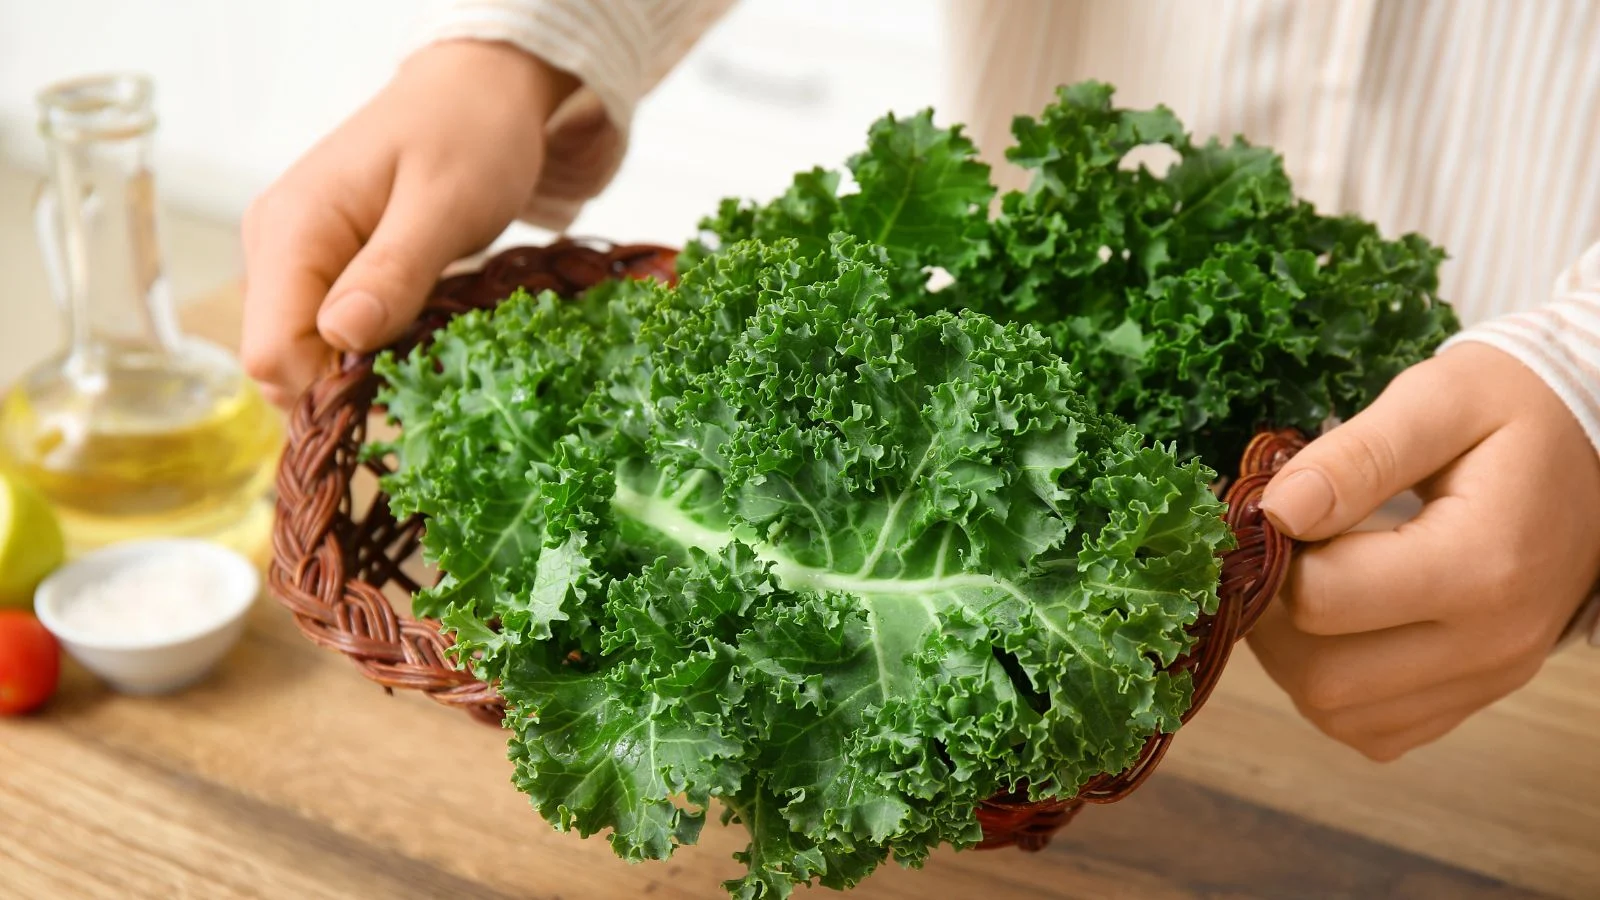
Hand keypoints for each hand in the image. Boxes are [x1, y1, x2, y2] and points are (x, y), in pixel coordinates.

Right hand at [240, 40, 576, 404]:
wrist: (478, 90)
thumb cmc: (470, 135)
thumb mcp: (445, 205)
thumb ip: (393, 271)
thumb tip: (343, 337)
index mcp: (292, 230)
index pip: (271, 353)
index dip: (331, 389)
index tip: (401, 387)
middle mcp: (274, 246)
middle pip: (280, 362)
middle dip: (347, 387)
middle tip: (426, 374)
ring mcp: (294, 258)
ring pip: (303, 355)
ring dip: (363, 371)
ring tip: (429, 348)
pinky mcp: (322, 268)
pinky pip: (328, 334)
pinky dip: (371, 350)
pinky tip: (418, 333)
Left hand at [1248, 342, 1599, 760]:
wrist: (1594, 454)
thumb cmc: (1511, 413)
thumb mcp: (1438, 400)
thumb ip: (1357, 455)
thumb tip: (1275, 511)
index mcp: (1480, 565)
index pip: (1321, 599)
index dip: (1275, 557)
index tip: (1275, 513)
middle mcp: (1490, 643)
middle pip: (1321, 676)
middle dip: (1273, 618)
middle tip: (1282, 555)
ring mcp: (1486, 680)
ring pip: (1338, 714)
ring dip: (1294, 657)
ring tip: (1311, 582)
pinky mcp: (1474, 698)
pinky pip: (1373, 730)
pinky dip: (1334, 690)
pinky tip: (1341, 624)